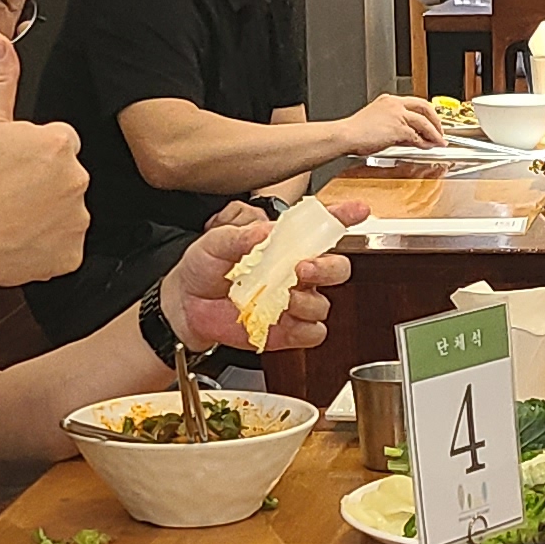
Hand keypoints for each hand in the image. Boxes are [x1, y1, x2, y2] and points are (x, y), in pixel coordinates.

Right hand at [0, 32, 89, 288]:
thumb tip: (0, 42)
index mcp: (61, 142)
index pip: (57, 140)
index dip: (30, 152)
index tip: (8, 164)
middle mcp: (78, 178)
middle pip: (63, 174)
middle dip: (41, 181)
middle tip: (5, 190)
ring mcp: (78, 219)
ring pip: (65, 210)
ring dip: (44, 212)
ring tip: (8, 215)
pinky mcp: (72, 254)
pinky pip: (64, 245)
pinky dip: (45, 245)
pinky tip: (17, 238)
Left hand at [162, 198, 364, 350]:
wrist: (185, 306)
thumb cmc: (202, 269)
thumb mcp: (213, 242)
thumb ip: (239, 236)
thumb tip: (263, 232)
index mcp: (283, 246)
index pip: (321, 229)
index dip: (342, 218)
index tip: (359, 210)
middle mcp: (295, 273)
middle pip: (336, 268)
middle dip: (326, 268)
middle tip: (303, 267)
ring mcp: (294, 303)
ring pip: (324, 305)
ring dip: (306, 301)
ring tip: (281, 298)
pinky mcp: (288, 332)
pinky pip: (313, 333)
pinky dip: (303, 329)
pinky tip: (284, 321)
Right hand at [342, 91, 448, 155]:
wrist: (345, 135)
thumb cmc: (354, 131)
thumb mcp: (376, 123)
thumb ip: (394, 127)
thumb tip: (408, 137)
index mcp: (388, 100)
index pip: (414, 103)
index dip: (426, 113)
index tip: (430, 121)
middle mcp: (395, 104)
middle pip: (424, 108)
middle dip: (435, 120)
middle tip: (440, 131)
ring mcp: (397, 115)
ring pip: (424, 122)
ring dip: (434, 133)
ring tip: (439, 141)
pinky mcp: (398, 128)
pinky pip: (417, 136)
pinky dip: (424, 142)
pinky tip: (427, 147)